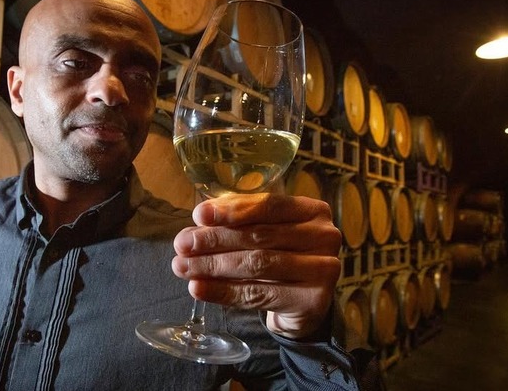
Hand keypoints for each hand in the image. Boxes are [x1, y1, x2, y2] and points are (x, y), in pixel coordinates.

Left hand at [172, 193, 341, 339]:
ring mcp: (323, 269)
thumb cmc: (279, 255)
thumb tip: (197, 224)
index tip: (198, 215)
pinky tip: (199, 288)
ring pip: (258, 264)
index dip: (232, 210)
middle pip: (260, 236)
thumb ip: (237, 223)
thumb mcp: (263, 232)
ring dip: (214, 266)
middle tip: (182, 245)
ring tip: (183, 267)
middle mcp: (324, 236)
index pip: (269, 205)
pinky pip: (259, 295)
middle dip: (215, 240)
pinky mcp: (313, 301)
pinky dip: (223, 292)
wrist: (304, 301)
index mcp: (312, 210)